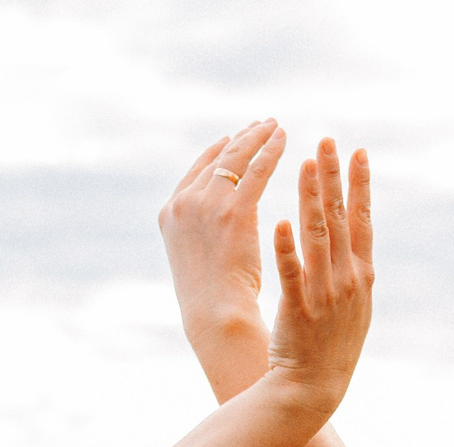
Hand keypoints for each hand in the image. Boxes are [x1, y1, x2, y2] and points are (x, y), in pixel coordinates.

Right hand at [158, 120, 287, 356]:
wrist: (215, 314)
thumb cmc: (212, 296)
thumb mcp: (196, 255)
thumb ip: (200, 230)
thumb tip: (216, 223)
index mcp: (170, 214)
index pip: (196, 171)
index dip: (217, 152)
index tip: (233, 138)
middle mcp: (183, 203)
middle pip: (216, 160)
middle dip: (241, 139)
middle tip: (261, 125)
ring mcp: (206, 205)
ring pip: (236, 159)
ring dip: (257, 138)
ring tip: (275, 127)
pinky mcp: (234, 211)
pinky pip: (256, 170)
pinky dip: (270, 150)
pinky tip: (283, 139)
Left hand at [265, 138, 374, 411]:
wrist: (316, 388)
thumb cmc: (332, 346)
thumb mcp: (355, 305)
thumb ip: (354, 270)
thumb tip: (356, 238)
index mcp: (361, 275)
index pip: (362, 220)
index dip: (360, 185)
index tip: (358, 152)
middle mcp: (346, 279)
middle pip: (339, 220)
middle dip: (333, 178)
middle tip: (326, 141)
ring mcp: (324, 294)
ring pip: (317, 238)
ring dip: (311, 199)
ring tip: (304, 165)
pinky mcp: (299, 310)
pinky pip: (292, 274)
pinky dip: (287, 250)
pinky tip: (280, 222)